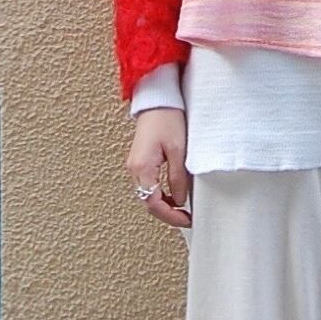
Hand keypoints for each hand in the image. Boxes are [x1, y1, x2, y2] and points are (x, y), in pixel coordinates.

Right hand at [126, 108, 191, 228]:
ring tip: (182, 210)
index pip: (153, 203)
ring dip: (163, 205)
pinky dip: (160, 195)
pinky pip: (147, 185)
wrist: (157, 99)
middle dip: (167, 214)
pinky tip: (173, 197)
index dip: (170, 216)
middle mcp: (134, 169)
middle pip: (148, 202)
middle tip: (186, 219)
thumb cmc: (167, 119)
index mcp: (142, 168)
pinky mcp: (139, 161)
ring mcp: (135, 165)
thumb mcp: (179, 151)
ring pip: (147, 195)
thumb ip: (178, 178)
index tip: (186, 220)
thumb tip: (180, 200)